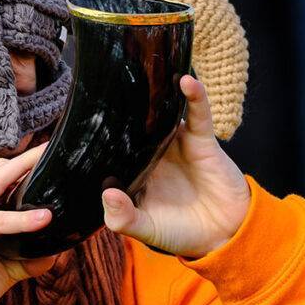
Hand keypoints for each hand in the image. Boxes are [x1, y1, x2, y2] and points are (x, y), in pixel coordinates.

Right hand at [0, 144, 57, 304]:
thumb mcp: (5, 264)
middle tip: (53, 149)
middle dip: (27, 158)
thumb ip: (27, 253)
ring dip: (25, 172)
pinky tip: (43, 218)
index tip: (45, 157)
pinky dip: (22, 219)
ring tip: (50, 166)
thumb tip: (55, 250)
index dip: (20, 166)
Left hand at [101, 75, 250, 257]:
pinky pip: (197, 114)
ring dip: (157, 93)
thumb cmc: (180, 232)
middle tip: (106, 81)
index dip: (97, 135)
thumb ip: (123, 218)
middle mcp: (150, 153)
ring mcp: (174, 144)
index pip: (110, 147)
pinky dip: (194, 96)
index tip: (80, 119)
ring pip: (162, 112)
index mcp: (132, 170)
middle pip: (132, 123)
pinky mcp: (201, 140)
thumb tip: (108, 193)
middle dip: (122, 104)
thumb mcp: (146, 230)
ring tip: (144, 70)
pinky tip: (186, 80)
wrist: (223, 235)